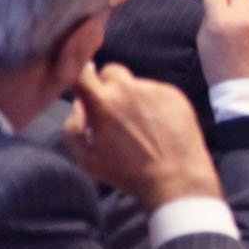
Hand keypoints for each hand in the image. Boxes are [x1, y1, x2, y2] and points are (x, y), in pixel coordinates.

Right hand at [64, 63, 220, 211]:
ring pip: (136, 83)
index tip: (80, 81)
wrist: (176, 178)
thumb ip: (72, 129)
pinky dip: (154, 103)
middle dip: (107, 86)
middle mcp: (128, 88)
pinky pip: (157, 91)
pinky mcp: (175, 93)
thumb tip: (78, 105)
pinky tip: (158, 126)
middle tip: (112, 110)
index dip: (78, 72)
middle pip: (111, 71)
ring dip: (133, 97)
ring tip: (141, 127)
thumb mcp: (88, 159)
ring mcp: (154, 88)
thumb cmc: (128, 173)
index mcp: (103, 103)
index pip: (81, 71)